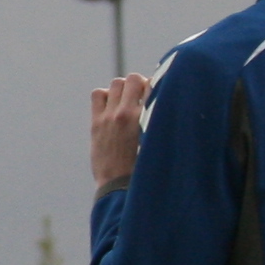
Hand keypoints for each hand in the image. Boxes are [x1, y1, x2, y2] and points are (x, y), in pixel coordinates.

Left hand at [88, 72, 150, 190]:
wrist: (119, 186)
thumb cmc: (145, 168)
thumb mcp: (158, 142)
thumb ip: (161, 121)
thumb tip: (167, 102)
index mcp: (144, 118)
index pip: (152, 85)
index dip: (156, 86)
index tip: (157, 94)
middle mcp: (125, 114)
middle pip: (132, 79)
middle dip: (139, 84)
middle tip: (143, 97)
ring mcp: (108, 117)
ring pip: (116, 83)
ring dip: (123, 88)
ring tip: (129, 101)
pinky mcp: (97, 123)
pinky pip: (98, 95)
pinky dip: (106, 95)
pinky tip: (113, 107)